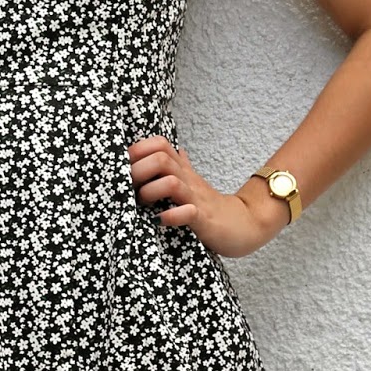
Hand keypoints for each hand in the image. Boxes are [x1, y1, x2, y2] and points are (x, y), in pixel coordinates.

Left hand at [127, 135, 288, 257]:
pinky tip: (160, 220)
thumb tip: (176, 149)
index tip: (124, 167)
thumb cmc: (214, 207)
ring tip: (144, 203)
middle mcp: (188, 181)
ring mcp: (196, 199)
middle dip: (137, 171)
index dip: (138, 150)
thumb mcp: (195, 183)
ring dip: (150, 191)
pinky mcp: (204, 220)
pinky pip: (187, 212)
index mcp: (182, 171)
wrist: (246, 225)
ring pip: (171, 182)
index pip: (159, 144)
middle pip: (160, 159)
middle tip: (129, 188)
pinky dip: (170, 216)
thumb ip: (183, 166)